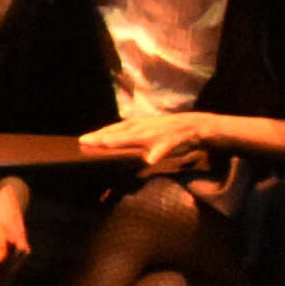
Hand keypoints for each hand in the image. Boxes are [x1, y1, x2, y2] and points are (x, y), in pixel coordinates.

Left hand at [85, 110, 226, 175]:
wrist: (202, 126)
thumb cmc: (174, 133)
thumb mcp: (153, 135)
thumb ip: (137, 140)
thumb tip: (120, 149)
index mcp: (142, 126)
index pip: (117, 129)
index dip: (101, 134)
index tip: (82, 140)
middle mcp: (148, 127)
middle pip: (122, 130)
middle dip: (104, 136)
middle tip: (84, 141)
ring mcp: (161, 132)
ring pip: (139, 136)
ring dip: (122, 139)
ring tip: (105, 143)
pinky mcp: (177, 138)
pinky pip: (167, 146)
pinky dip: (159, 152)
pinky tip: (150, 159)